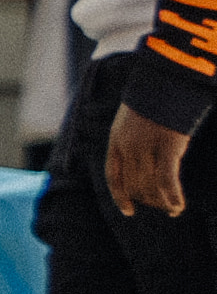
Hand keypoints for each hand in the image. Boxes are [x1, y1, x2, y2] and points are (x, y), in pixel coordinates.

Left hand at [116, 101, 193, 220]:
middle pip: (135, 185)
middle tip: (162, 208)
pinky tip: (179, 205)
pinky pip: (168, 180)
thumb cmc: (152, 102)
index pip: (114, 177)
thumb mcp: (132, 122)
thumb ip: (131, 143)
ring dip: (162, 202)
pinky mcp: (168, 147)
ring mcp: (147, 148)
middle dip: (148, 201)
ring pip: (151, 186)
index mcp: (116, 140)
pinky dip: (173, 196)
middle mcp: (128, 147)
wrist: (165, 82)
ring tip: (173, 210)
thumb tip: (141, 167)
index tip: (129, 211)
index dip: (120, 197)